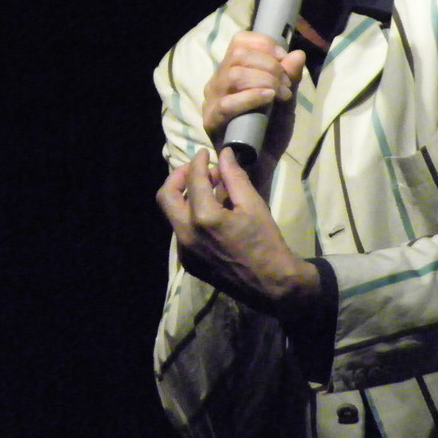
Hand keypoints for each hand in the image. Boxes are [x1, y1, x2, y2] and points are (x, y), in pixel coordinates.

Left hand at [156, 148, 318, 317]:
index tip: (205, 153)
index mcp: (204, 218)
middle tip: (196, 169)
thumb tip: (224, 154)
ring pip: (173, 215)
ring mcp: (185, 252)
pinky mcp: (189, 263)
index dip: (198, 162)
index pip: (193, 180)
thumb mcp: (253, 205)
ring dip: (185, 197)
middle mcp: (186, 235)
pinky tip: (212, 215)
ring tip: (209, 191)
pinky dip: (191, 217)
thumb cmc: (266, 242)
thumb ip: (234, 177)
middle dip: (178, 177)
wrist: (271, 285)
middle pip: (166, 196)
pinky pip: (181, 232)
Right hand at [202, 31, 305, 185]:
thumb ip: (290, 78)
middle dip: (270, 66)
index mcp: (232, 71)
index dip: (265, 45)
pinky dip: (251, 96)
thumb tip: (297, 54)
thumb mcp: (287, 102)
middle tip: (287, 86)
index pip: (240, 41)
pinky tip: (269, 99)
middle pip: (239, 54)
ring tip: (281, 96)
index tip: (285, 60)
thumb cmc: (270, 133)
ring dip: (264, 80)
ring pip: (234, 74)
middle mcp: (218, 81)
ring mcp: (212, 101)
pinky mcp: (211, 121)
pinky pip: (227, 103)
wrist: (261, 168)